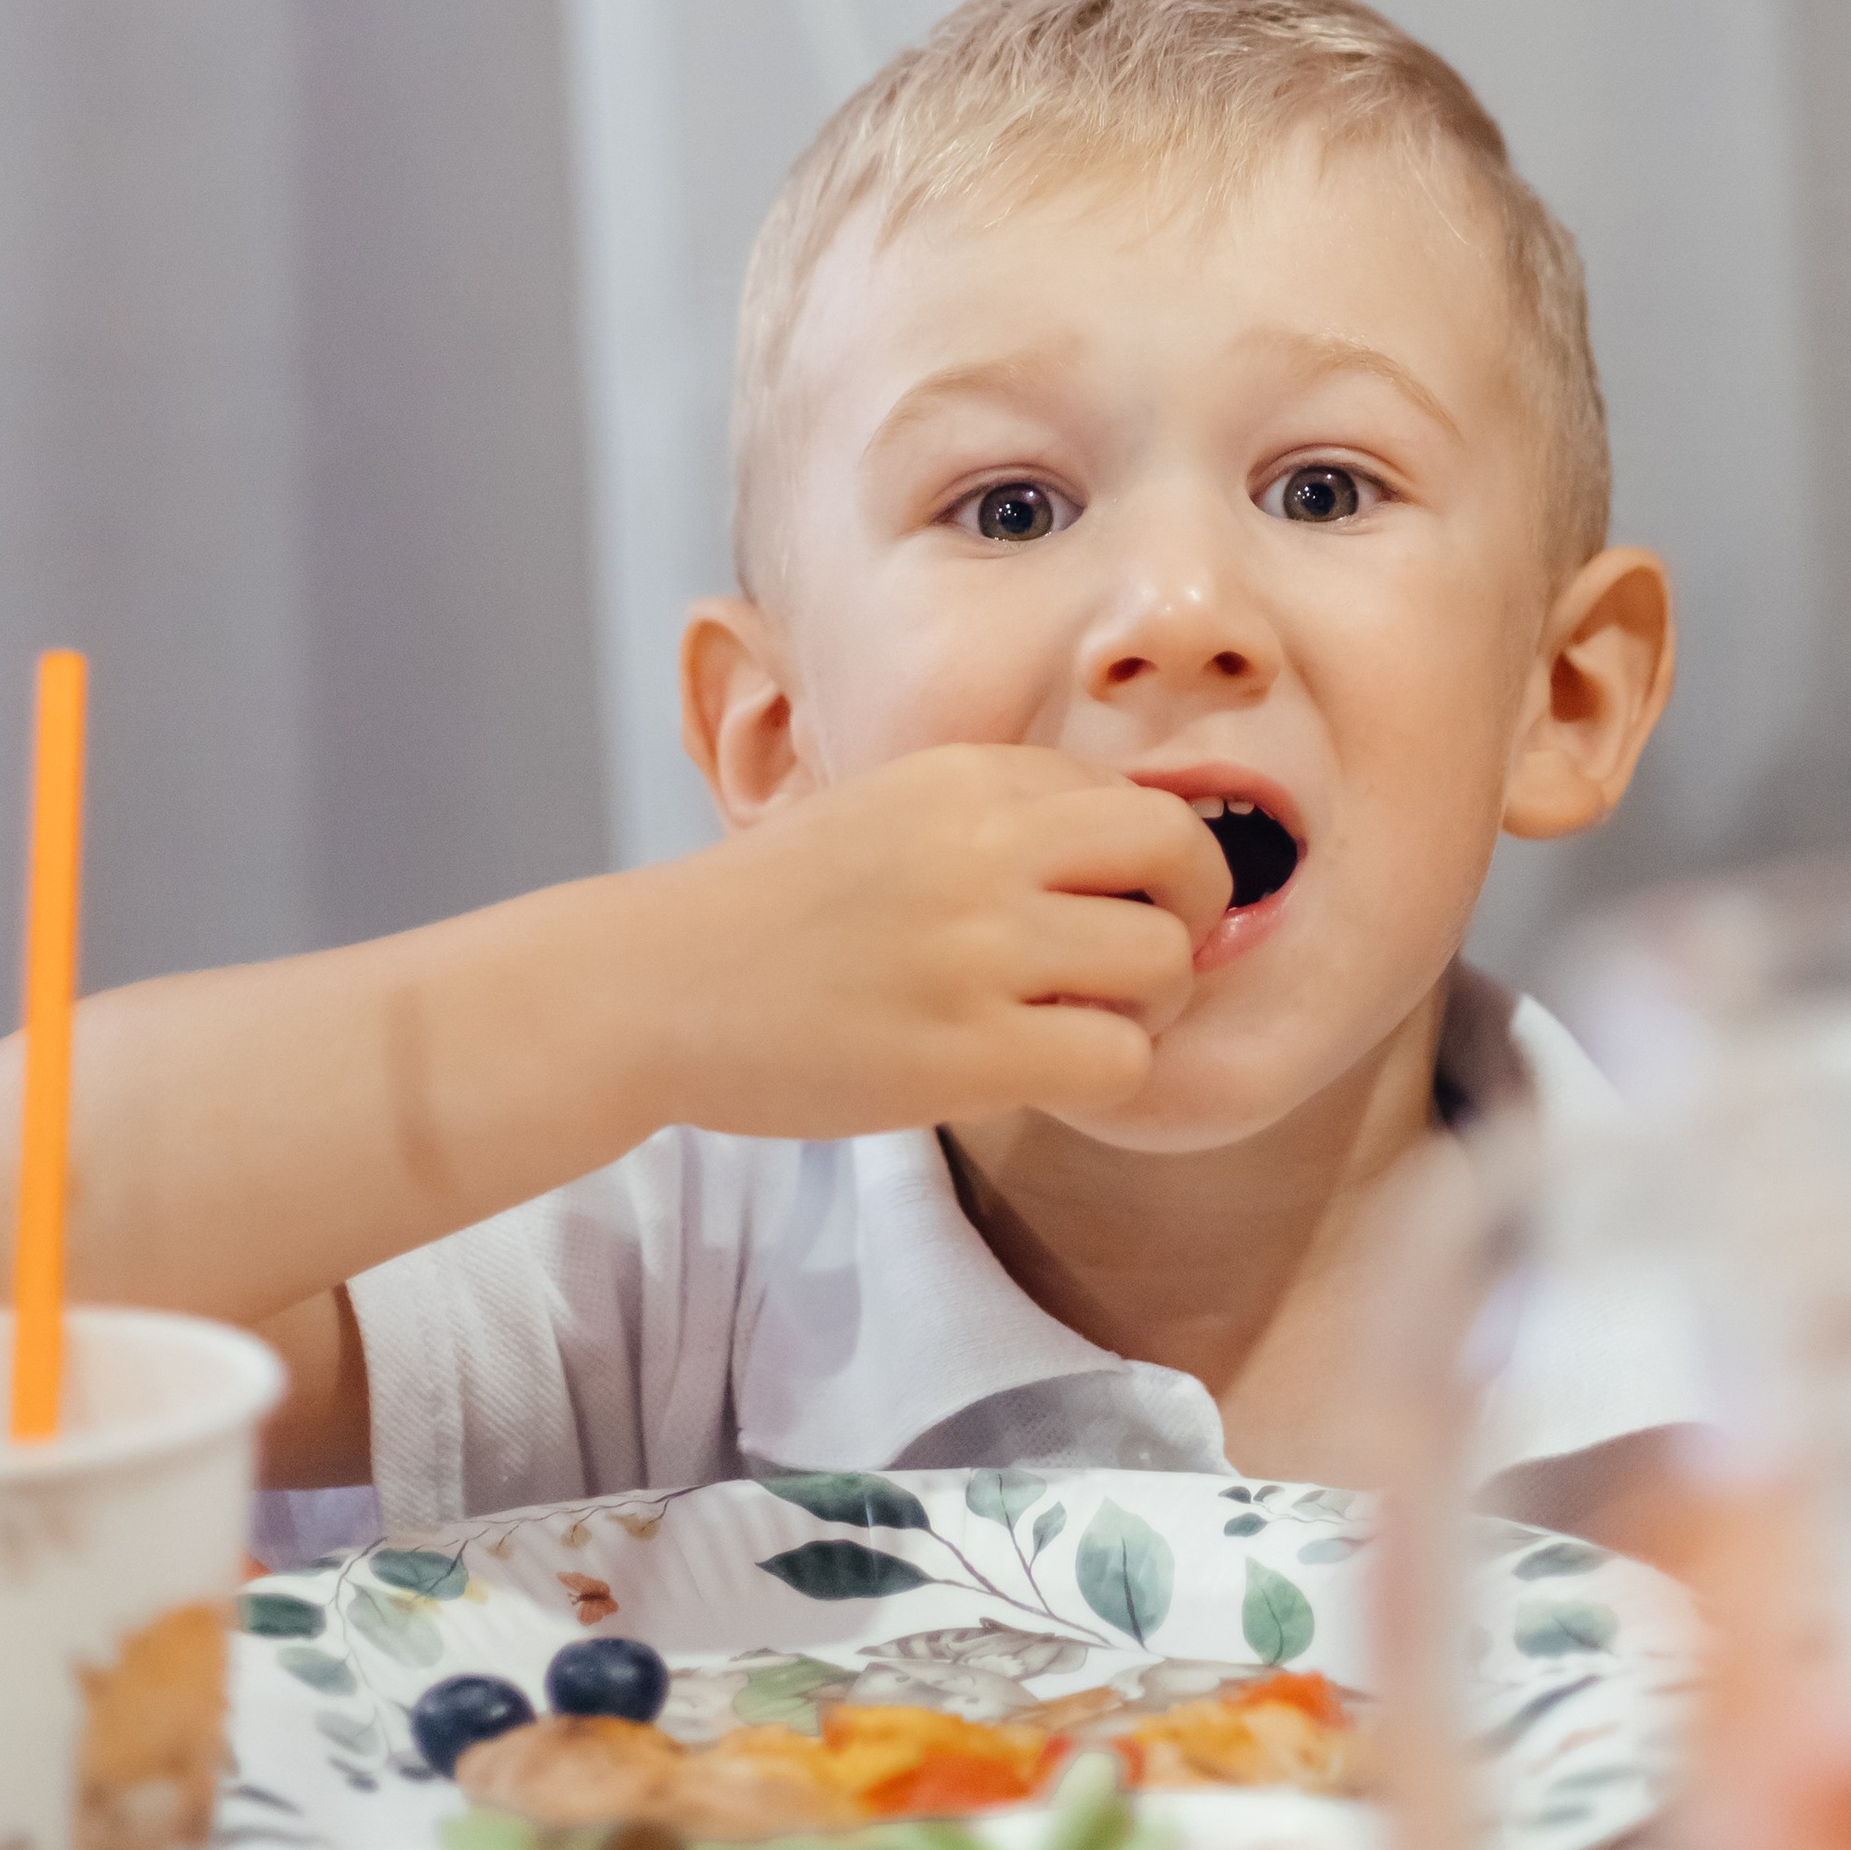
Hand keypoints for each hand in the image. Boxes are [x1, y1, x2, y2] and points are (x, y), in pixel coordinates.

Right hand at [628, 744, 1233, 1139]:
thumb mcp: (888, 811)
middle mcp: (983, 847)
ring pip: (1163, 965)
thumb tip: (1136, 854)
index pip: (1133, 799)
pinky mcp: (967, 1054)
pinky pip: (1116, 1059)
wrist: (656, 984)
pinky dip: (1102, 1073)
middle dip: (1194, 912)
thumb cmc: (773, 909)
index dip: (1152, 862)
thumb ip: (999, 819)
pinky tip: (1045, 1072)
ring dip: (1147, 1006)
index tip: (1120, 906)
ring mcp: (977, 950)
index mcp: (965, 776)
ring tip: (1081, 1024)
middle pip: (1181, 856)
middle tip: (1149, 960)